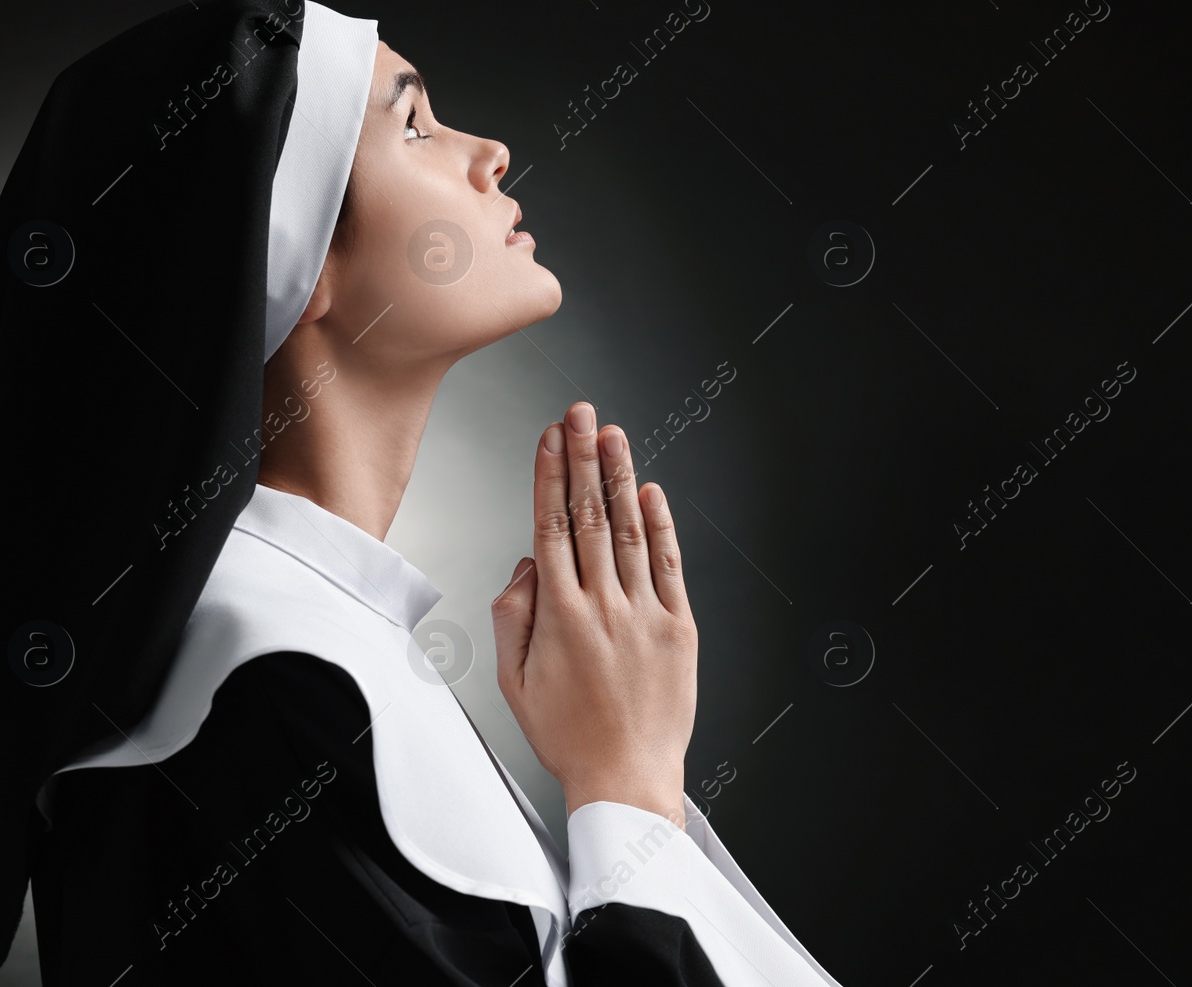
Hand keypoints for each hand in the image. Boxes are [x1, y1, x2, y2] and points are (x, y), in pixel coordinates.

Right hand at [491, 401, 696, 827]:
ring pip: (629, 531)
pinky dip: (661, 526)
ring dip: (619, 477)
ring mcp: (645, 614)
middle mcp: (603, 605)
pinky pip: (669, 566)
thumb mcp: (513, 683)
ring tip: (613, 435)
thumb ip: (511, 617)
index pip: (550, 526)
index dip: (550, 474)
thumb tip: (526, 566)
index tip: (550, 437)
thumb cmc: (568, 736)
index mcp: (559, 615)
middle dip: (583, 457)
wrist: (627, 778)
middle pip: (589, 515)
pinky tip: (651, 493)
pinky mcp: (679, 629)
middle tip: (581, 413)